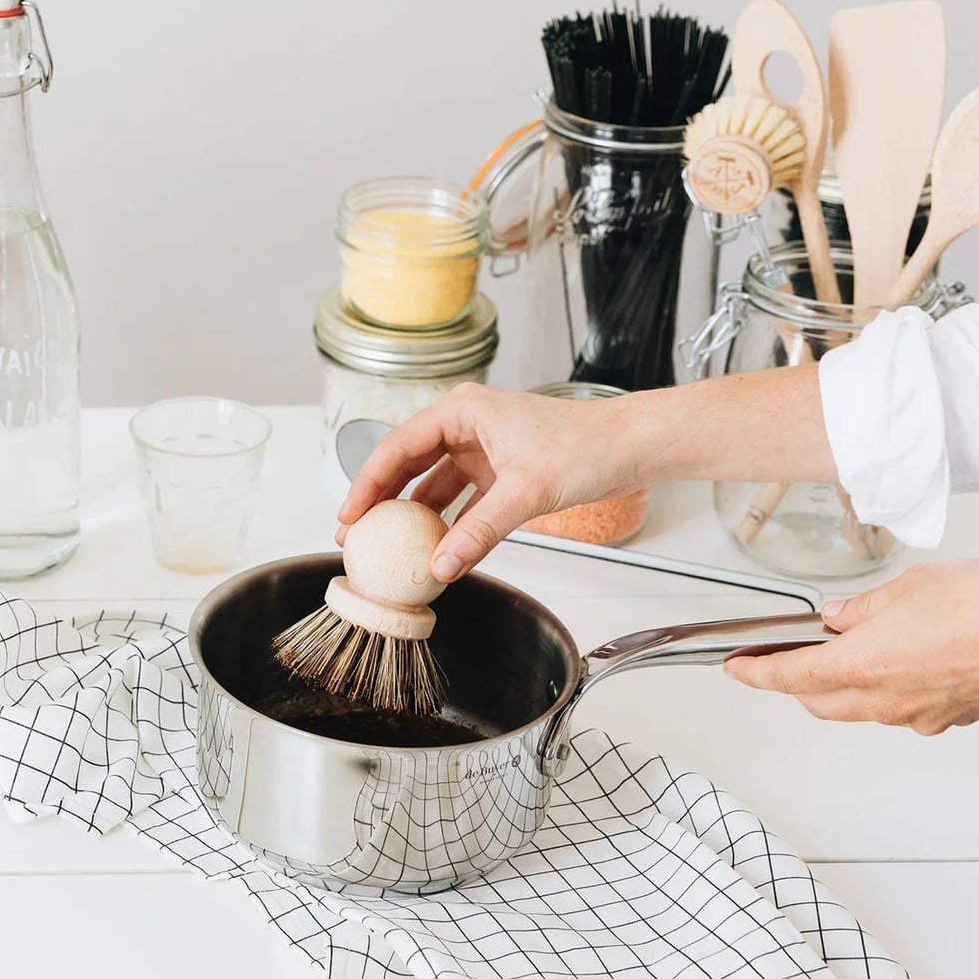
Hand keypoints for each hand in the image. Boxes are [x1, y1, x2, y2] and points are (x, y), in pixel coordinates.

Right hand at [336, 383, 645, 581]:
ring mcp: (482, 449)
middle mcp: (466, 425)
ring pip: (433, 484)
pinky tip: (437, 551)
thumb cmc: (585, 446)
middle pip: (408, 464)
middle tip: (355, 536)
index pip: (398, 447)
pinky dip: (449, 524)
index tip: (349, 517)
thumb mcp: (525, 492)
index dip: (367, 483)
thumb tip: (441, 568)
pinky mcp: (500, 472)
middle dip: (381, 501)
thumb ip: (479, 532)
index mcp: (461, 411)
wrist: (630, 446)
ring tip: (388, 548)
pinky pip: (462, 500)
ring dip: (414, 516)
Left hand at [725, 561, 978, 733]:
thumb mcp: (906, 588)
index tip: (737, 668)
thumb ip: (863, 608)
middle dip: (793, 682)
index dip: (755, 672)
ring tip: (842, 651)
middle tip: (781, 658)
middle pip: (818, 701)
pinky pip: (899, 709)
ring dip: (840, 686)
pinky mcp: (947, 716)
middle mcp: (886, 699)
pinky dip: (883, 689)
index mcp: (862, 665)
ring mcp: (918, 713)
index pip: (789, 675)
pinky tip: (894, 662)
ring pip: (859, 708)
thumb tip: (840, 617)